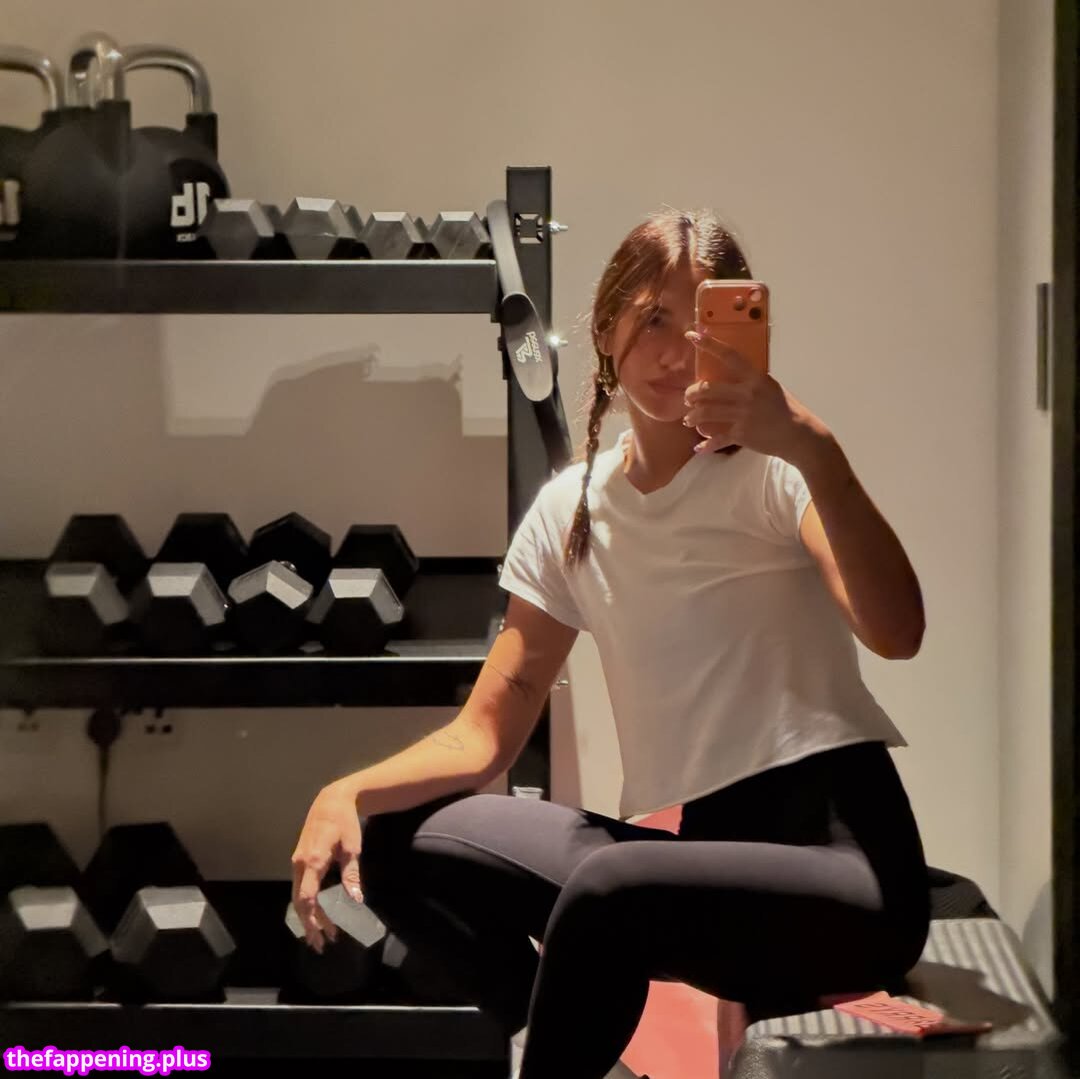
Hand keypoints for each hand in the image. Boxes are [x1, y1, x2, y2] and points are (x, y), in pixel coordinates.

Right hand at [290, 778, 364, 953]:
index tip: (320, 934)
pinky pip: (301, 886)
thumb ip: (351, 874)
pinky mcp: (301, 860)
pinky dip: (309, 903)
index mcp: (313, 860)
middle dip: (309, 924)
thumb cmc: (344, 822)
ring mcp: (298, 862)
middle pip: (300, 901)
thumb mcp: (352, 848)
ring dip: (310, 916)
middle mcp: (300, 863)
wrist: (331, 801)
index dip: (312, 918)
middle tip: (320, 944)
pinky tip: (319, 913)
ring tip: (323, 934)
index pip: (307, 896)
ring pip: (299, 895)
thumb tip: (356, 899)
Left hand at [683, 327, 824, 459]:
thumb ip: (751, 382)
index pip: (729, 356)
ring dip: (693, 417)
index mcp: (756, 378)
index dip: (709, 345)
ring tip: (689, 420)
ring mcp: (743, 415)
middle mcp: (747, 394)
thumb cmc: (787, 409)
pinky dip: (707, 445)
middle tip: (688, 398)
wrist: (799, 435)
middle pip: (709, 389)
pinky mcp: (742, 434)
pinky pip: (718, 439)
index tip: (692, 335)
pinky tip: (698, 447)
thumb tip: (732, 375)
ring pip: (707, 413)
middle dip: (692, 394)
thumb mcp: (771, 387)